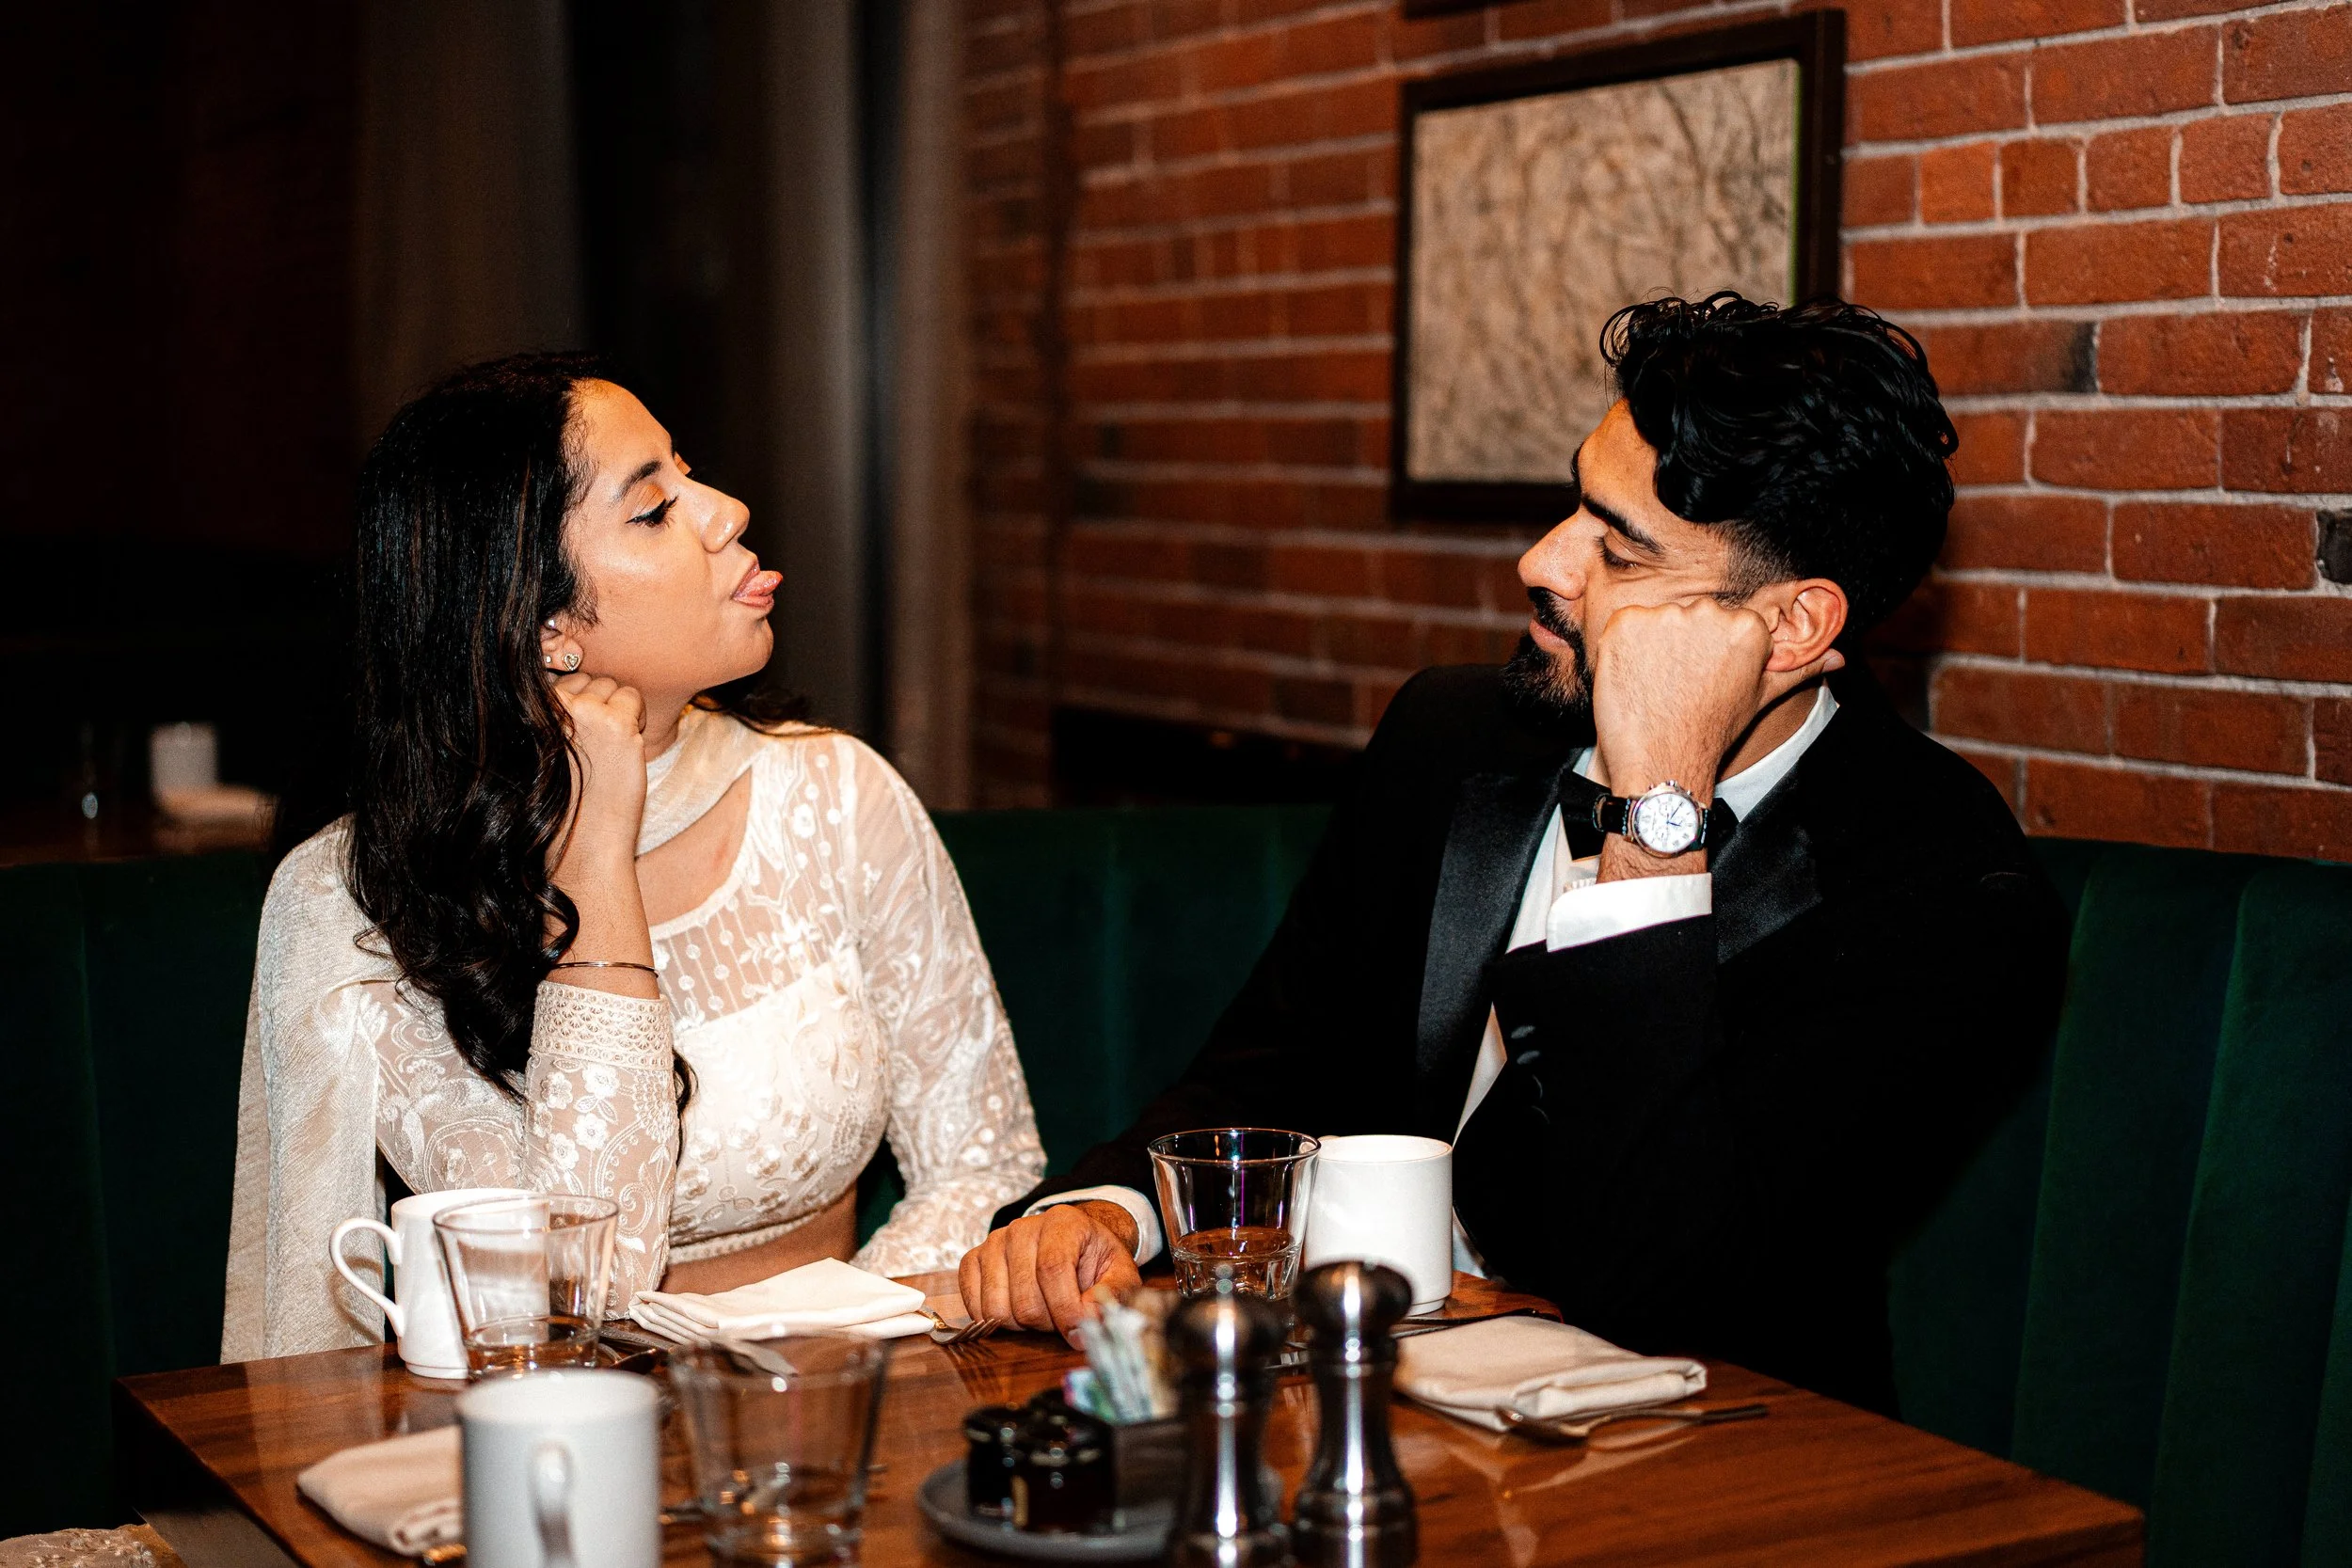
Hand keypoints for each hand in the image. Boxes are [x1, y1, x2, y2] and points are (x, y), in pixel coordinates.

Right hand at [548, 673, 647, 881]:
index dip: (574, 706)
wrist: (582, 848)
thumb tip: (563, 675)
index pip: (555, 679)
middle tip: (595, 746)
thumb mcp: (539, 751)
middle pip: (583, 679)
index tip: (576, 736)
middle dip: (595, 704)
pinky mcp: (615, 722)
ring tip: (608, 750)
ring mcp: (582, 711)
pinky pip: (632, 696)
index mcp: (525, 712)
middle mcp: (548, 705)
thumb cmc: (562, 805)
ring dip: (617, 710)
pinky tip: (624, 749)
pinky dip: (636, 717)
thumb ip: (547, 716)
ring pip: (609, 684)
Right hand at [957, 1201, 1143, 1342]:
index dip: (1065, 1310)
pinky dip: (995, 1321)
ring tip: (1042, 1310)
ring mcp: (994, 1243)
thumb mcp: (1120, 1275)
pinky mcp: (974, 1259)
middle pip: (1025, 1298)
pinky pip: (973, 1304)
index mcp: (1062, 1222)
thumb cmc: (1095, 1262)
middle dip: (1048, 1323)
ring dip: (1022, 1325)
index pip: (1052, 1269)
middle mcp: (1022, 1227)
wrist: (1072, 1245)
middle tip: (1062, 1316)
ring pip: (997, 1308)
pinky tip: (1017, 1311)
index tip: (1078, 1333)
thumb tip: (1085, 1328)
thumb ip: (1111, 1298)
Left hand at [1590, 598, 1843, 806]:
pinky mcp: (1625, 622)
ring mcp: (1665, 616)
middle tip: (1677, 684)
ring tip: (1655, 685)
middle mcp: (1709, 613)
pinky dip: (1623, 649)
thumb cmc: (1712, 731)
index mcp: (1746, 626)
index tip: (1701, 675)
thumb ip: (1796, 670)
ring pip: (1657, 621)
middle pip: (1691, 617)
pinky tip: (1632, 678)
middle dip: (1682, 644)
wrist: (1662, 759)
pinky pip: (1623, 626)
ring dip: (1651, 646)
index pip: (1723, 621)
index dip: (1708, 650)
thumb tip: (1838, 658)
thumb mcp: (1759, 698)